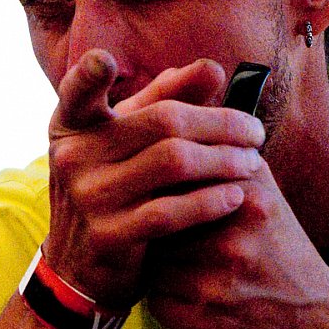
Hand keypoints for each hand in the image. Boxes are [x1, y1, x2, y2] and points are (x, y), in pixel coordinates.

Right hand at [42, 50, 265, 306]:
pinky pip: (171, 211)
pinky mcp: (107, 236)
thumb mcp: (124, 145)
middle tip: (256, 132)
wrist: (80, 268)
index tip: (105, 60)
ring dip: (225, 160)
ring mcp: (87, 197)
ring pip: (173, 163)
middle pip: (162, 122)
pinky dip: (211, 201)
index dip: (88, 75)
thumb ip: (163, 103)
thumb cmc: (112, 190)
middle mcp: (72, 157)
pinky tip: (235, 197)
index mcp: (72, 127)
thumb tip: (212, 69)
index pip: (76, 93)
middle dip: (221, 123)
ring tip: (253, 163)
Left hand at [145, 153, 328, 328]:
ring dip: (158, 264)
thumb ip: (219, 153)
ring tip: (189, 266)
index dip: (162, 188)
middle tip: (174, 235)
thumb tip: (162, 121)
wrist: (311, 315)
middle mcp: (233, 238)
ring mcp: (217, 282)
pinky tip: (190, 294)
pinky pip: (155, 297)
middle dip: (158, 226)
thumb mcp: (260, 190)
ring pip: (150, 260)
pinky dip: (165, 296)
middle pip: (154, 218)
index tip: (164, 195)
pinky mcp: (202, 319)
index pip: (172, 178)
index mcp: (247, 197)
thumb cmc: (273, 244)